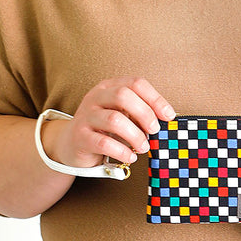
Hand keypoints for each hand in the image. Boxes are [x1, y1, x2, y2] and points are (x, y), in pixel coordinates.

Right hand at [46, 77, 175, 170]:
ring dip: (135, 135)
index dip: (155, 98)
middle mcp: (96, 97)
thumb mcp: (122, 115)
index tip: (169, 115)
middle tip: (155, 131)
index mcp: (109, 87)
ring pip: (114, 120)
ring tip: (143, 147)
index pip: (135, 83)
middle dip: (145, 114)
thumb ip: (140, 113)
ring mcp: (85, 116)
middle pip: (123, 95)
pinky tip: (130, 156)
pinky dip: (122, 151)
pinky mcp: (80, 136)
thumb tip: (166, 120)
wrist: (71, 144)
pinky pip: (103, 142)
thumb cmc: (104, 129)